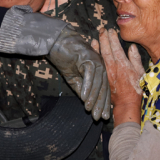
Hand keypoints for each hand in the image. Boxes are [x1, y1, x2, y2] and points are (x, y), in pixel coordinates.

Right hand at [0, 6, 110, 120]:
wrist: (55, 42)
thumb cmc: (64, 58)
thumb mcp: (73, 78)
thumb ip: (81, 88)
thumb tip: (87, 103)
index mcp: (99, 69)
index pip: (104, 89)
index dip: (103, 103)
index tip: (103, 117)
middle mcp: (100, 64)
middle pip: (104, 87)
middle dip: (102, 104)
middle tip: (100, 118)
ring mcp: (96, 59)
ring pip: (98, 82)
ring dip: (93, 97)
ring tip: (90, 110)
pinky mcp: (88, 56)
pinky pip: (89, 74)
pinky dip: (87, 86)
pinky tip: (84, 98)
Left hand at [94, 29, 143, 125]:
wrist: (126, 104)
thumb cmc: (136, 89)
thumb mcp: (140, 73)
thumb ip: (135, 59)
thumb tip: (132, 47)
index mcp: (123, 64)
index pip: (116, 47)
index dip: (112, 37)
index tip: (111, 30)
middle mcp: (112, 67)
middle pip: (106, 49)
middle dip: (103, 38)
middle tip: (101, 29)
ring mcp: (105, 73)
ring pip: (99, 56)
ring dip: (96, 47)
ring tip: (94, 39)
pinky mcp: (102, 78)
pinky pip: (97, 65)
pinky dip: (94, 57)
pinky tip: (92, 53)